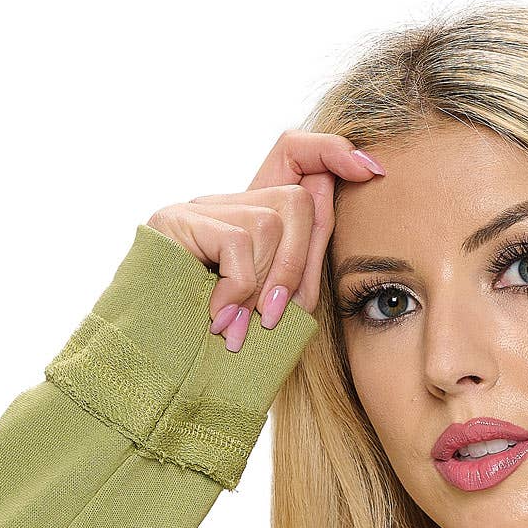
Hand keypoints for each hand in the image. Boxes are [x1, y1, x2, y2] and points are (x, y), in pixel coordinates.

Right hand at [147, 129, 385, 343]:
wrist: (155, 377)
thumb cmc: (218, 355)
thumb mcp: (274, 310)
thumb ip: (299, 264)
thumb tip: (328, 195)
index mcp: (249, 220)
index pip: (294, 153)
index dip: (332, 151)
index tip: (372, 169)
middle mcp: (223, 204)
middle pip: (297, 199)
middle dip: (300, 264)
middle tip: (274, 316)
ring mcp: (197, 209)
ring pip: (272, 223)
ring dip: (265, 286)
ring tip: (241, 325)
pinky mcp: (174, 220)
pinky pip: (240, 243)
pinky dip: (238, 289)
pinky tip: (218, 317)